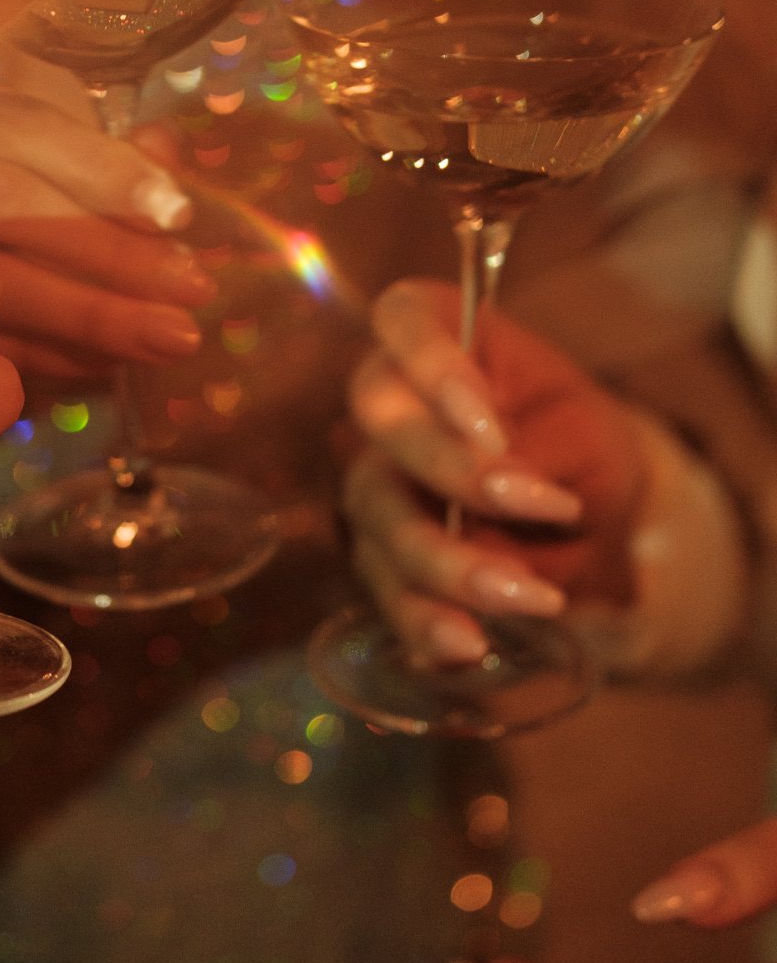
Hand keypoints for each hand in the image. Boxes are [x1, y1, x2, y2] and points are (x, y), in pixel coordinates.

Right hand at [343, 278, 646, 665]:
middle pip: (381, 419)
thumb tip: (509, 488)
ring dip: (448, 560)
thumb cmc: (575, 440)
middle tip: (535, 504)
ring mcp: (377, 479)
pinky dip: (426, 621)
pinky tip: (471, 645)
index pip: (403, 317)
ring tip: (530, 598)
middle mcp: (389, 401)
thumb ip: (544, 447)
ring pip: (379, 514)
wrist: (584, 509)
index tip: (492, 422)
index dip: (432, 364)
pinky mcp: (383, 555)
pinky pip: (388, 589)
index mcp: (436, 335)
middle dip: (450, 468)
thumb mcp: (584, 428)